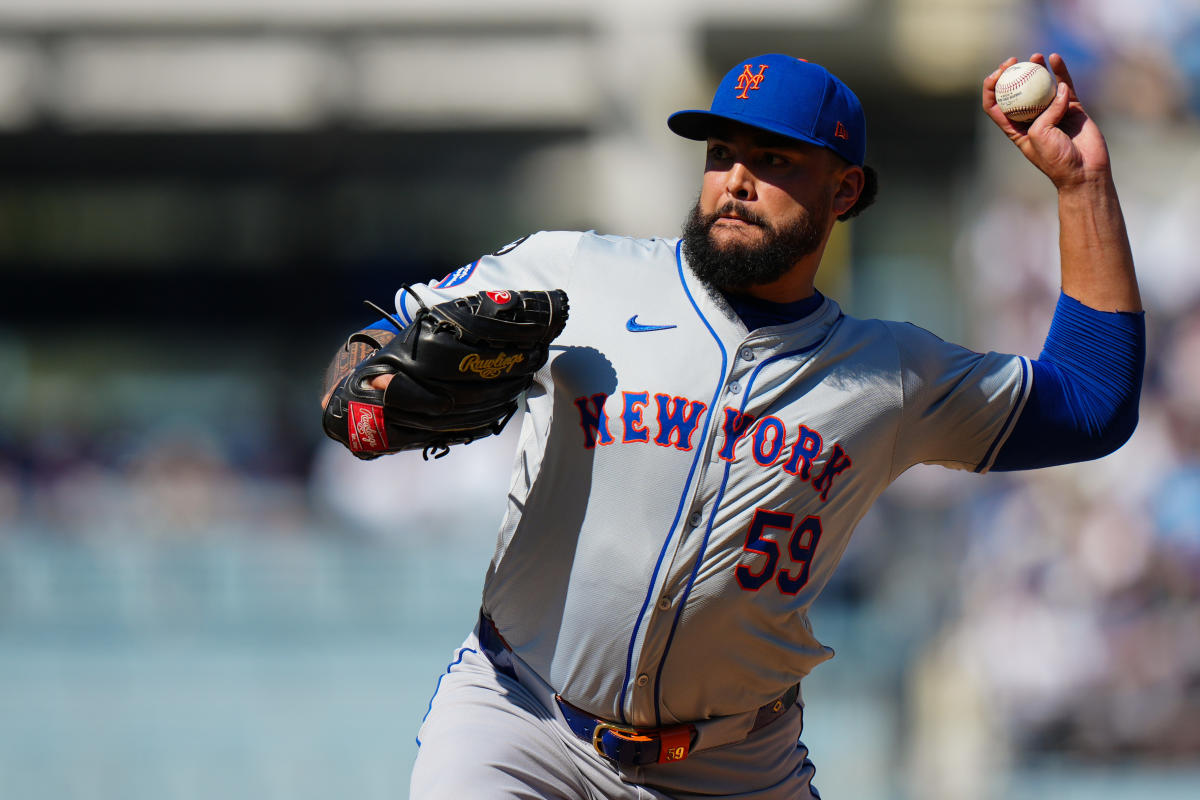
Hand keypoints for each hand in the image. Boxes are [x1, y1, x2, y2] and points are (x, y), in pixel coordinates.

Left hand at [982, 53, 1110, 189]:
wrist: (1085, 170)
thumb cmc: (1057, 158)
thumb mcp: (1039, 136)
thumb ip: (1044, 112)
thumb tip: (1059, 90)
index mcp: (1014, 129)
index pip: (995, 106)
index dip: (991, 89)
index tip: (997, 75)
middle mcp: (1031, 118)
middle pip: (1017, 91)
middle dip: (1012, 74)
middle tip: (1014, 61)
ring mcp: (1051, 112)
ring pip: (1041, 85)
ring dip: (1036, 68)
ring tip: (1036, 56)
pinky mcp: (1071, 108)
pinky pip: (1065, 85)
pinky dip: (1060, 71)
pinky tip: (1055, 58)